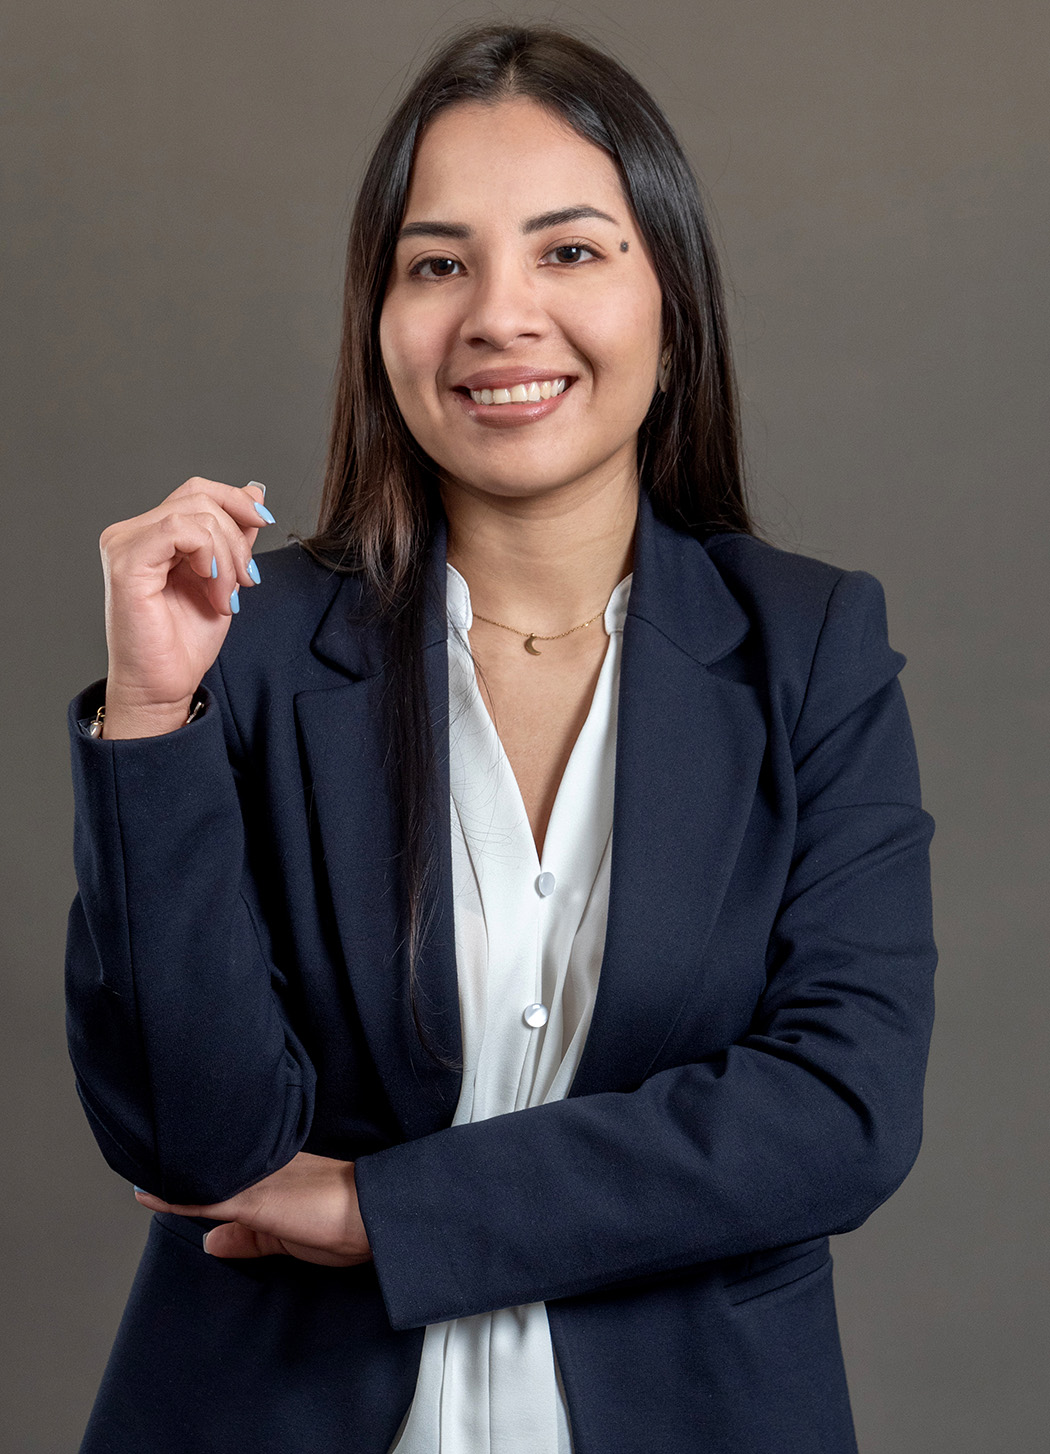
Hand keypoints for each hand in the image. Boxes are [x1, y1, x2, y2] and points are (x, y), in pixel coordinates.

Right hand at [99, 477, 273, 736]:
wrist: (164, 686)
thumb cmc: (184, 642)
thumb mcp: (224, 577)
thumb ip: (234, 536)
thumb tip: (254, 492)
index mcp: (151, 534)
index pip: (196, 492)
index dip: (236, 501)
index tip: (266, 525)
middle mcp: (131, 533)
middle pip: (200, 497)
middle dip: (237, 538)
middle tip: (246, 580)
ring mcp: (124, 545)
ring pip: (196, 514)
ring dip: (227, 556)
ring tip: (227, 597)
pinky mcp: (126, 563)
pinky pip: (179, 530)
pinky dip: (209, 555)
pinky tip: (212, 586)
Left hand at [133, 1152, 372, 1266]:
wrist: (374, 1217)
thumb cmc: (344, 1224)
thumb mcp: (287, 1237)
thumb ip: (251, 1238)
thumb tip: (211, 1241)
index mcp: (274, 1172)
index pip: (228, 1166)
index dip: (198, 1163)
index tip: (168, 1153)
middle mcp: (262, 1171)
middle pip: (212, 1164)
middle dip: (178, 1159)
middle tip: (142, 1146)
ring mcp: (258, 1184)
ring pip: (204, 1176)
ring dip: (171, 1172)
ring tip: (136, 1160)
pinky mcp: (256, 1203)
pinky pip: (206, 1200)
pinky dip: (175, 1198)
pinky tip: (149, 1193)